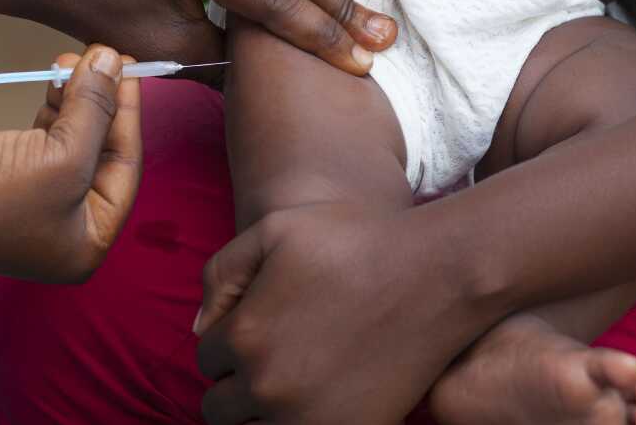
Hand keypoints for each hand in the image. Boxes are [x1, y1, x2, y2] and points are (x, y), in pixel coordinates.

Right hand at [0, 45, 140, 281]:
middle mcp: (66, 227)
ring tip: (70, 60)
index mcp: (89, 240)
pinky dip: (51, 109)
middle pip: (99, 152)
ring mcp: (33, 204)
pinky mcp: (5, 178)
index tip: (130, 66)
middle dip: (101, 102)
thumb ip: (95, 108)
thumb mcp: (61, 154)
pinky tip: (54, 80)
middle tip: (102, 56)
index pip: (125, 165)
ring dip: (75, 98)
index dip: (129, 112)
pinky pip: (42, 139)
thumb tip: (112, 61)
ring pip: (71, 141)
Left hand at [195, 203, 504, 424]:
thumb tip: (199, 329)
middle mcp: (268, 387)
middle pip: (220, 408)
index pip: (206, 359)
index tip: (260, 324)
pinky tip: (315, 397)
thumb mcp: (274, 230)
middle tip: (274, 356)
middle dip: (237, 383)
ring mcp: (309, 420)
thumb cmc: (354, 242)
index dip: (228, 339)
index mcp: (244, 336)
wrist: (436, 276)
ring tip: (293, 380)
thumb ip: (220, 274)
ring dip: (261, 414)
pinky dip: (296, 424)